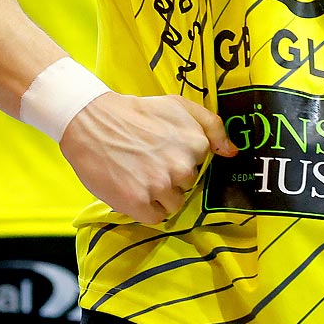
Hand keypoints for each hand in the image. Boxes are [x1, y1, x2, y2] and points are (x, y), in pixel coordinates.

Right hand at [60, 92, 236, 224]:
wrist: (92, 121)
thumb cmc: (136, 113)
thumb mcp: (178, 105)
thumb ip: (211, 126)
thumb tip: (231, 152)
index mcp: (196, 145)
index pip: (197, 166)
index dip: (179, 160)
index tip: (162, 150)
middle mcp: (182, 168)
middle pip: (186, 186)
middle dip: (169, 177)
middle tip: (146, 160)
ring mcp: (160, 187)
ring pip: (173, 204)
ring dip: (158, 194)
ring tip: (138, 173)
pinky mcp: (138, 203)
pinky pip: (154, 217)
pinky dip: (144, 207)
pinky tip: (132, 187)